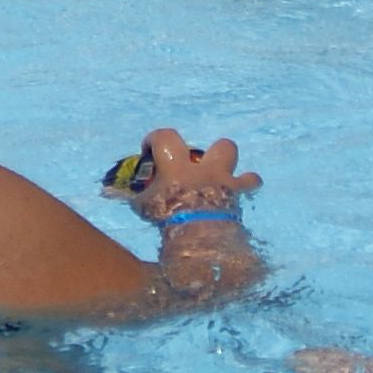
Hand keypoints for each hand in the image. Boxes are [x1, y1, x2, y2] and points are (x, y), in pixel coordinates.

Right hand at [116, 128, 259, 225]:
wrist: (199, 235)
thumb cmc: (168, 219)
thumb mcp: (145, 208)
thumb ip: (138, 198)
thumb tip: (122, 194)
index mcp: (178, 166)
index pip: (164, 137)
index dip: (155, 138)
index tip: (149, 149)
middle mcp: (205, 168)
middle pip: (219, 146)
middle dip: (212, 155)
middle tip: (199, 170)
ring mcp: (224, 180)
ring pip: (238, 162)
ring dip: (234, 172)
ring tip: (227, 182)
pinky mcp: (238, 195)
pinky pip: (250, 186)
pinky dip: (246, 189)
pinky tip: (240, 198)